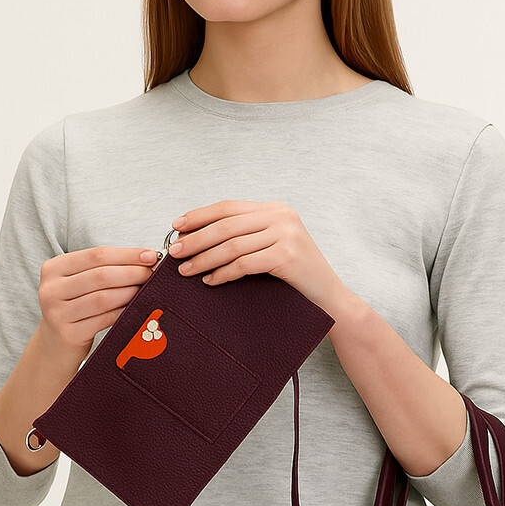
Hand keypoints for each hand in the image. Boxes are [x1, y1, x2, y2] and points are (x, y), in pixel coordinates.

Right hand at [38, 245, 158, 358]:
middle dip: (132, 273)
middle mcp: (51, 289)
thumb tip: (145, 259)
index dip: (126, 255)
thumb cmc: (74, 310)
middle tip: (152, 274)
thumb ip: (102, 270)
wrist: (55, 347)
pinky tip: (136, 308)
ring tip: (147, 290)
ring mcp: (57, 313)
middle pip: (101, 275)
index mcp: (53, 268)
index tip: (150, 256)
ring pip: (103, 298)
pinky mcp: (69, 334)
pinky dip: (124, 312)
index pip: (96, 255)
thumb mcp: (78, 284)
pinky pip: (104, 319)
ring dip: (130, 293)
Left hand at [169, 200, 349, 315]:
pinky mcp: (287, 257)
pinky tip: (210, 281)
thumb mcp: (274, 246)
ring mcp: (286, 235)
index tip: (176, 226)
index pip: (229, 207)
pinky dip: (223, 273)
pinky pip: (244, 264)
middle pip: (226, 225)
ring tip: (186, 271)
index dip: (199, 215)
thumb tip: (203, 238)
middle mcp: (282, 216)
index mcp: (276, 209)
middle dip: (196, 239)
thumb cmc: (296, 277)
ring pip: (232, 245)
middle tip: (175, 253)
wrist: (329, 298)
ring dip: (204, 259)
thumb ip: (249, 236)